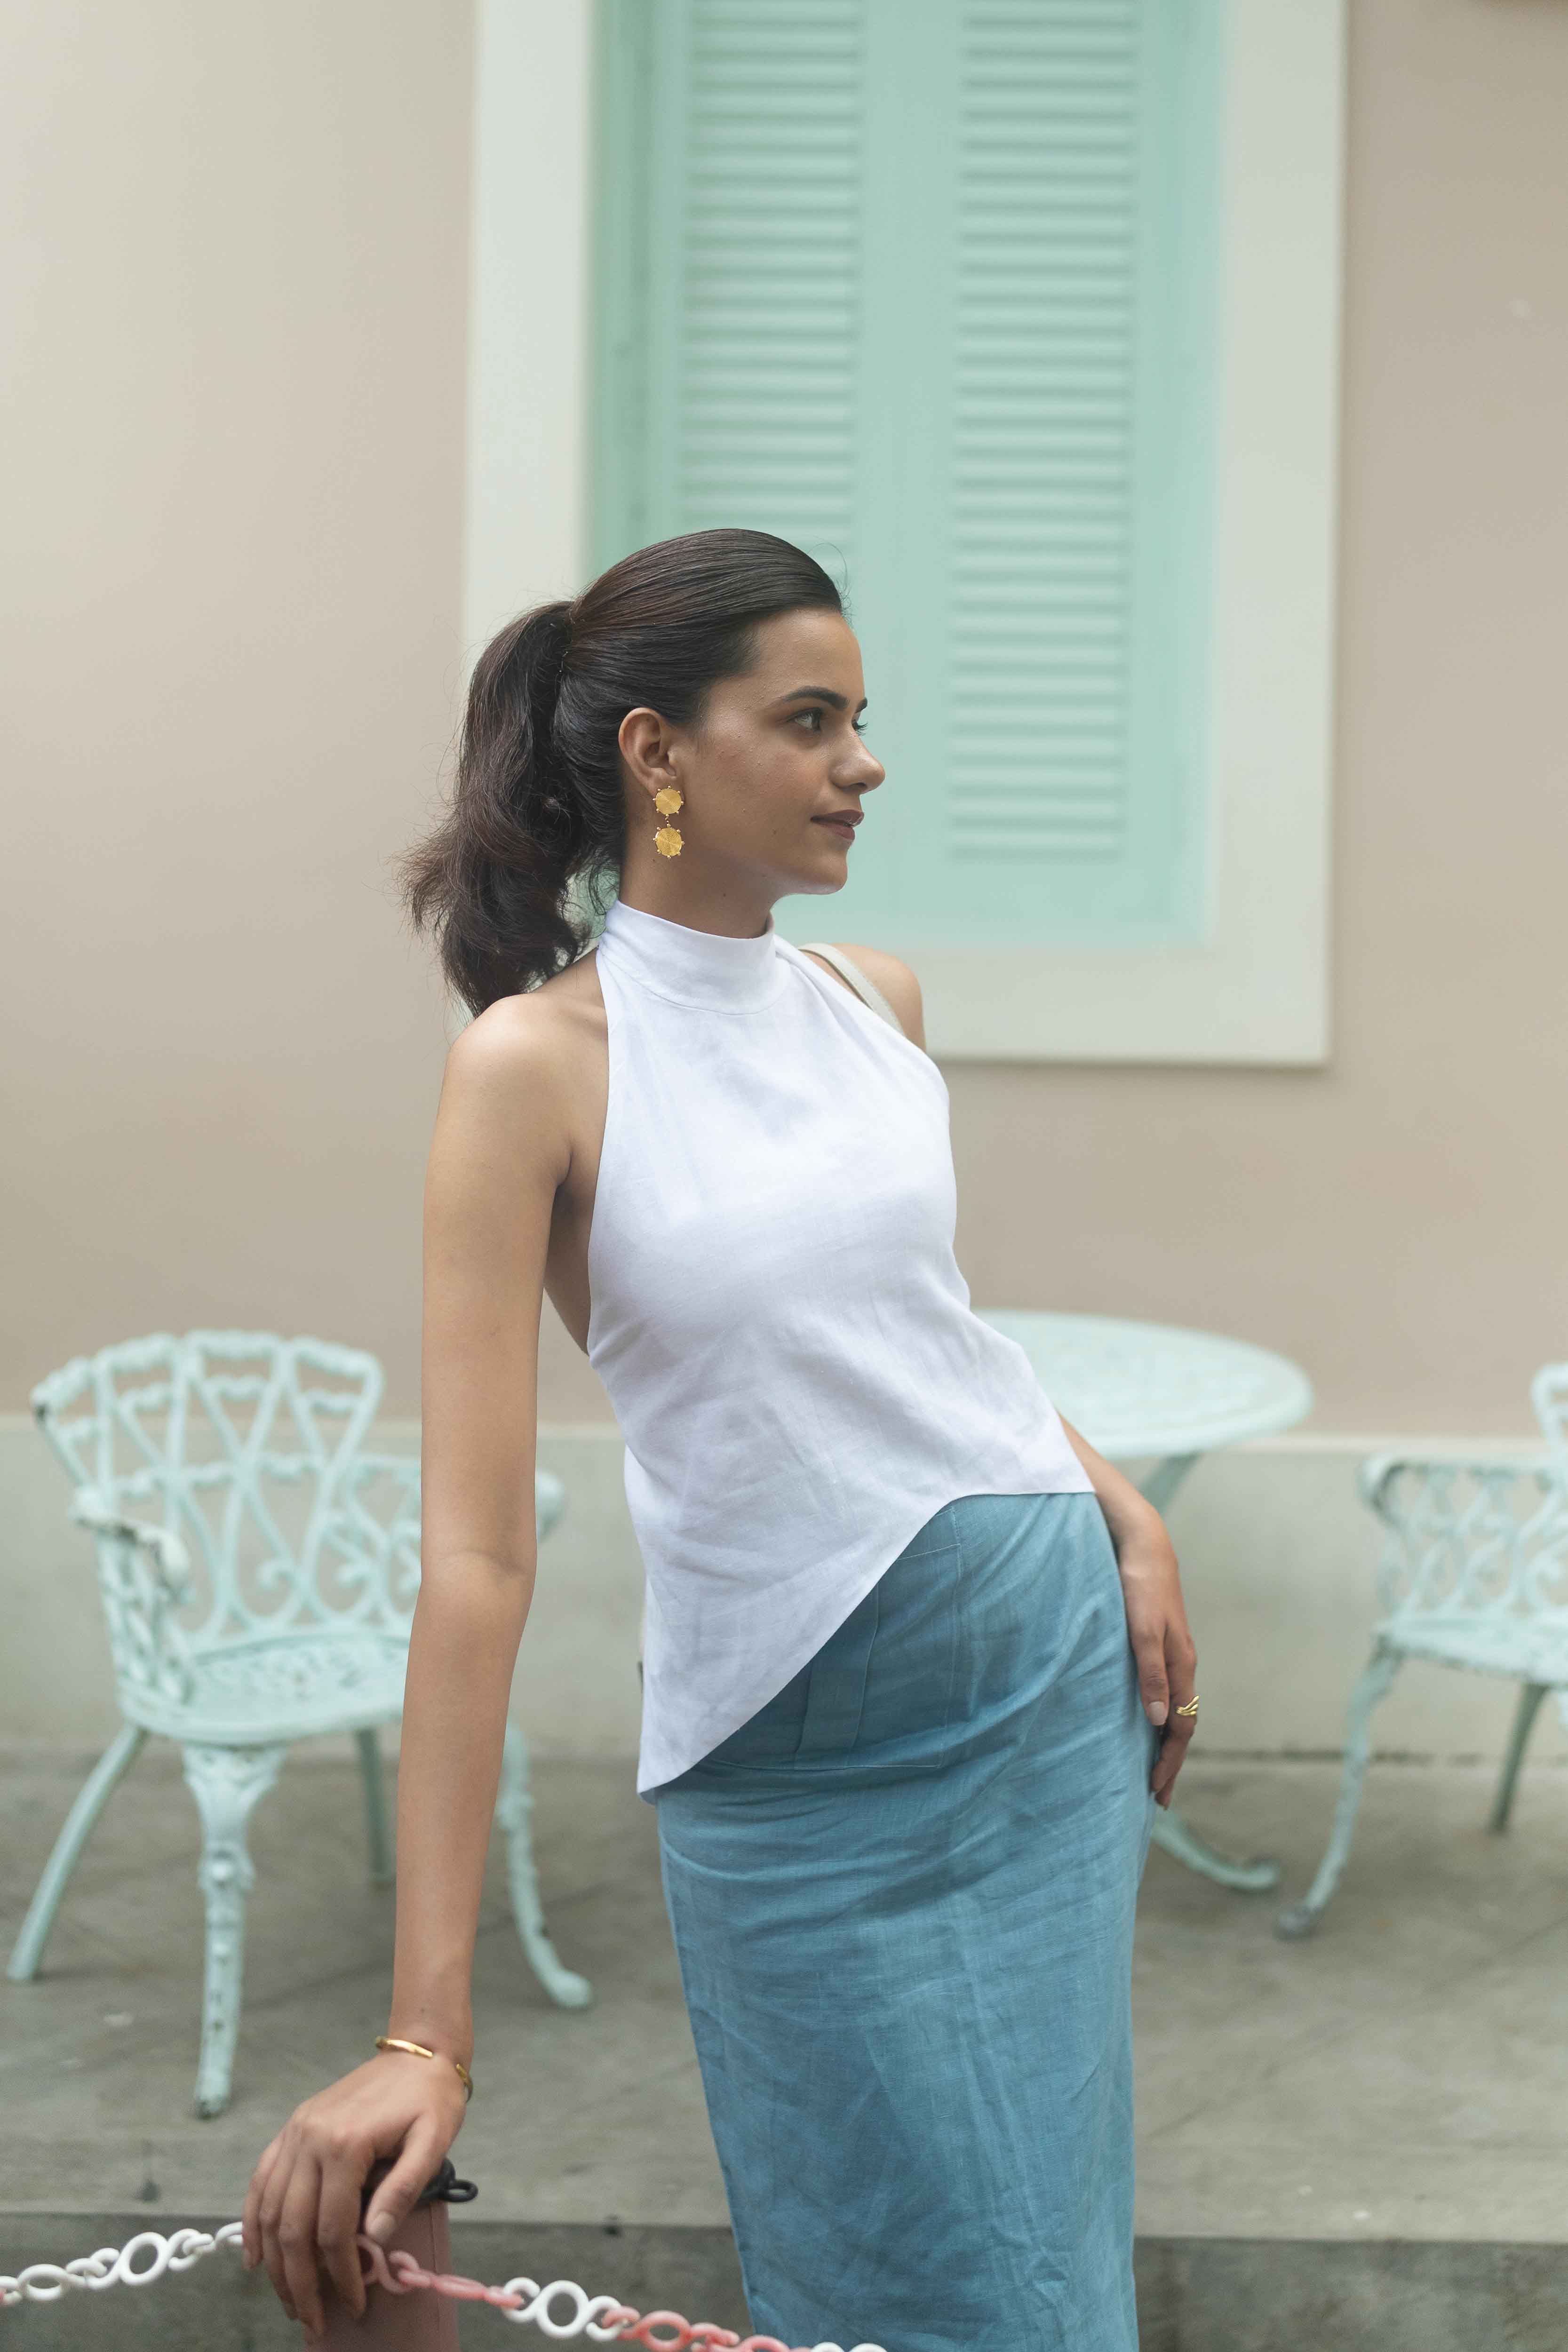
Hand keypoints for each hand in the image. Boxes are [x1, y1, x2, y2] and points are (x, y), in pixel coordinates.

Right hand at [241, 2049, 467, 2339]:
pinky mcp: (292, 2128)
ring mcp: (295, 2132)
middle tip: (313, 2320)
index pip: (333, 2229)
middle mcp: (309, 2138)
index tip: (354, 2303)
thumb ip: (403, 2188)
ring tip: (289, 2300)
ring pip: (268, 2211)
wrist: (418, 2051)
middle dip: (300, 2282)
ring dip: (275, 2263)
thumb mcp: (433, 2140)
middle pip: (292, 2228)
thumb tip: (373, 2238)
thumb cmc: (431, 2098)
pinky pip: (261, 2180)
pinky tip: (255, 2256)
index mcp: (345, 2144)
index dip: (341, 2274)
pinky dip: (252, 2221)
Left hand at [1114, 1523, 1198, 1809]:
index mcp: (1181, 1665)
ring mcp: (1171, 1652)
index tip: (1156, 1792)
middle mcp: (1181, 1663)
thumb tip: (1157, 1721)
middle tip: (1157, 1796)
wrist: (1142, 1541)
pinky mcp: (1157, 1641)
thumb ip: (1149, 1672)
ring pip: (1173, 1707)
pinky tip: (1143, 1719)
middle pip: (1181, 1723)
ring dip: (1164, 1741)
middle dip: (1170, 1761)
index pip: (1182, 1726)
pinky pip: (1163, 1690)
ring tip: (1151, 1767)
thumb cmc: (1138, 1583)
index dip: (1170, 1761)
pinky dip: (1157, 1715)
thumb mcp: (1141, 1629)